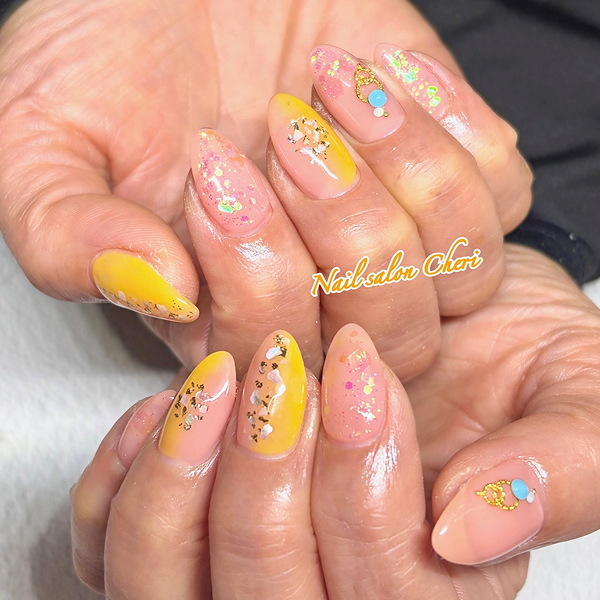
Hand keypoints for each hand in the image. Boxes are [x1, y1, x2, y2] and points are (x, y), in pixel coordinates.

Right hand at [0, 0, 530, 377]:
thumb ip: (67, 236)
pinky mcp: (444, 170)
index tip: (215, 166)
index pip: (283, 360)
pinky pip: (503, 196)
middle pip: (391, 334)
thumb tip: (157, 288)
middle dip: (348, 231)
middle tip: (282, 127)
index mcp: (224, 310)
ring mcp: (392, 235)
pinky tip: (379, 78)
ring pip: (464, 275)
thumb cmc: (108, 53)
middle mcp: (318, 289)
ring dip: (406, 174)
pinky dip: (454, 131)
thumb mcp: (39, 141)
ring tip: (328, 84)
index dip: (260, 279)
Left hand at [71, 246, 599, 597]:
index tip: (362, 366)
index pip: (383, 592)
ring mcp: (236, 566)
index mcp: (427, 586)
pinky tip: (163, 407)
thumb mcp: (574, 399)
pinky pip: (111, 541)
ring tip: (218, 377)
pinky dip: (123, 476)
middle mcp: (325, 588)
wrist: (441, 313)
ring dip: (185, 472)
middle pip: (265, 588)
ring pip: (169, 580)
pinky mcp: (176, 524)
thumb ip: (561, 470)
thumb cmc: (508, 359)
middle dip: (269, 469)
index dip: (365, 484)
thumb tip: (472, 527)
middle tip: (284, 360)